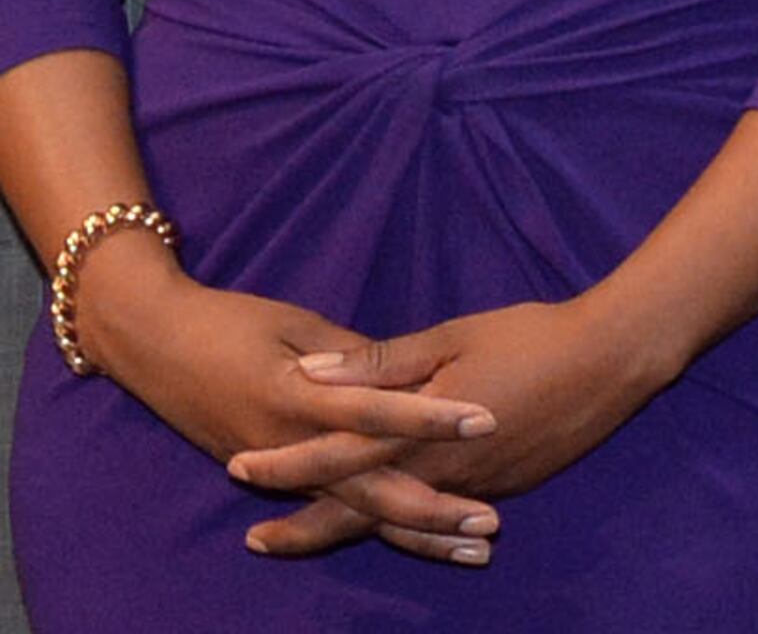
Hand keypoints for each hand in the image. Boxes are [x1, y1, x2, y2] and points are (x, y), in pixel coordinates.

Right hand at [66, 238, 503, 563]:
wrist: (154, 343)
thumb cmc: (230, 322)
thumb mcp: (297, 325)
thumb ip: (355, 357)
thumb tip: (410, 377)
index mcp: (297, 394)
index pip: (375, 412)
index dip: (431, 417)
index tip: (487, 419)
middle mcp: (289, 445)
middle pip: (369, 487)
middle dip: (431, 508)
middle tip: (489, 525)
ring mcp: (280, 470)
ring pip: (354, 511)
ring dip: (414, 533)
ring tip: (472, 550)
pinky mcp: (276, 478)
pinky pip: (334, 507)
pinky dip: (377, 525)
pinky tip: (424, 540)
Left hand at [279, 298, 670, 509]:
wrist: (614, 360)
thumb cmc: (531, 335)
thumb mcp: (452, 336)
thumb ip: (381, 361)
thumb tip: (313, 369)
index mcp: (418, 431)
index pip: (335, 457)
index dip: (284, 464)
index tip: (238, 468)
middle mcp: (441, 472)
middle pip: (358, 510)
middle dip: (304, 529)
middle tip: (256, 542)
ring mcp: (475, 486)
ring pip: (401, 518)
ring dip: (354, 527)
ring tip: (311, 537)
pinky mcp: (505, 485)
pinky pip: (443, 508)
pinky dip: (410, 519)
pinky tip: (395, 516)